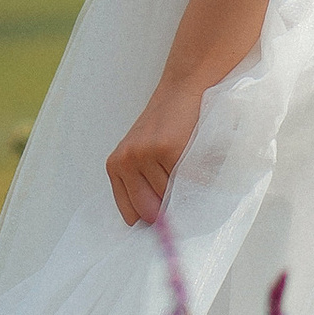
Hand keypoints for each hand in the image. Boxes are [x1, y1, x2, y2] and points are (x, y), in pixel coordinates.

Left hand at [107, 68, 205, 226]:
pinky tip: (197, 158)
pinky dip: (197, 178)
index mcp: (116, 166)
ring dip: (185, 190)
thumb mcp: (144, 153)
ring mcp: (145, 154)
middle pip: (150, 213)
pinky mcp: (167, 149)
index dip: (151, 221)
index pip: (131, 215)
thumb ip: (144, 184)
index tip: (167, 225)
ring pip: (170, 197)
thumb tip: (160, 227)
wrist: (184, 87)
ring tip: (188, 165)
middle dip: (169, 211)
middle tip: (182, 194)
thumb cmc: (168, 125)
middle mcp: (125, 161)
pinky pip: (186, 182)